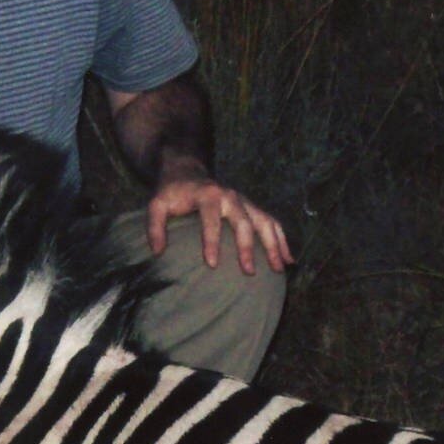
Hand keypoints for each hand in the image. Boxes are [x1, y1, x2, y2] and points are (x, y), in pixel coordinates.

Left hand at [145, 174, 293, 275]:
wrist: (188, 171)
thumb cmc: (172, 193)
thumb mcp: (157, 205)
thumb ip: (154, 226)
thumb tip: (158, 251)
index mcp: (208, 195)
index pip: (211, 219)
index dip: (212, 241)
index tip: (212, 264)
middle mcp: (231, 196)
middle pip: (243, 221)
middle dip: (247, 246)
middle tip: (248, 271)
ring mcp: (244, 201)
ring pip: (264, 221)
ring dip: (273, 244)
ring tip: (279, 268)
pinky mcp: (252, 207)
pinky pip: (272, 222)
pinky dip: (282, 240)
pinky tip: (288, 259)